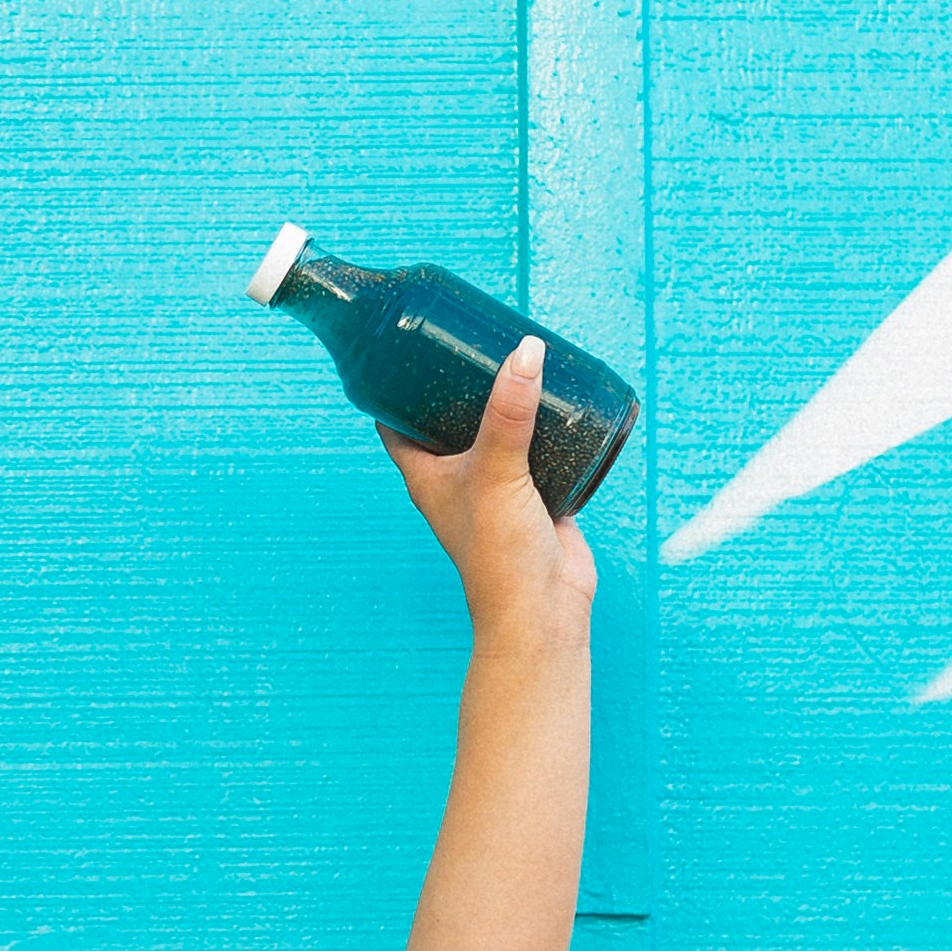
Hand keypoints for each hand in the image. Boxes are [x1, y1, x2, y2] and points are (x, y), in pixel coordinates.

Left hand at [380, 337, 597, 646]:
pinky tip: (558, 401)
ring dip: (506, 404)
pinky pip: (538, 452)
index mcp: (426, 474)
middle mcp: (457, 479)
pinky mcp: (536, 496)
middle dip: (460, 385)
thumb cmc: (498, 553)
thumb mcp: (496, 471)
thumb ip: (509, 413)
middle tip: (473, 340)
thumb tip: (526, 353)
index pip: (395, 422)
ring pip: (497, 434)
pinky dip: (545, 428)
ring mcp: (497, 488)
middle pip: (449, 420)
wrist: (544, 609)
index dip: (393, 386)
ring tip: (518, 360)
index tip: (404, 347)